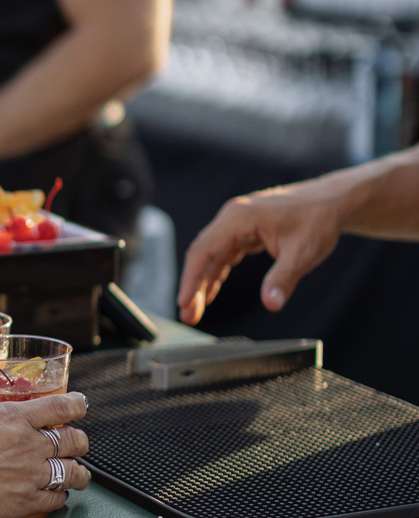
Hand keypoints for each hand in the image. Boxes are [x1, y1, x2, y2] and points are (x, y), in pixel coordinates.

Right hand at [0, 390, 90, 517]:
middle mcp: (28, 444)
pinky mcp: (25, 504)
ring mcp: (30, 475)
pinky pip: (56, 501)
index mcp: (11, 417)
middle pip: (74, 440)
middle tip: (77, 444)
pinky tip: (57, 498)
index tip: (80, 405)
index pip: (59, 406)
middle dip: (80, 441)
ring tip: (78, 475)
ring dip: (79, 473)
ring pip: (73, 473)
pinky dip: (60, 498)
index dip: (76, 405)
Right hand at [177, 179, 345, 324]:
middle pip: (202, 254)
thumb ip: (283, 280)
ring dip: (203, 282)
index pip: (204, 250)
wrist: (333, 202)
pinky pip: (224, 254)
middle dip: (193, 285)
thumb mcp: (302, 253)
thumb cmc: (319, 220)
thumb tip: (271, 304)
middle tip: (189, 315)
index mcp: (240, 217)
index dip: (191, 279)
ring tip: (196, 310)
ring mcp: (239, 223)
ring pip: (212, 255)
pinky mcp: (246, 230)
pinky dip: (216, 273)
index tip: (184, 303)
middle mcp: (233, 217)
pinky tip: (211, 292)